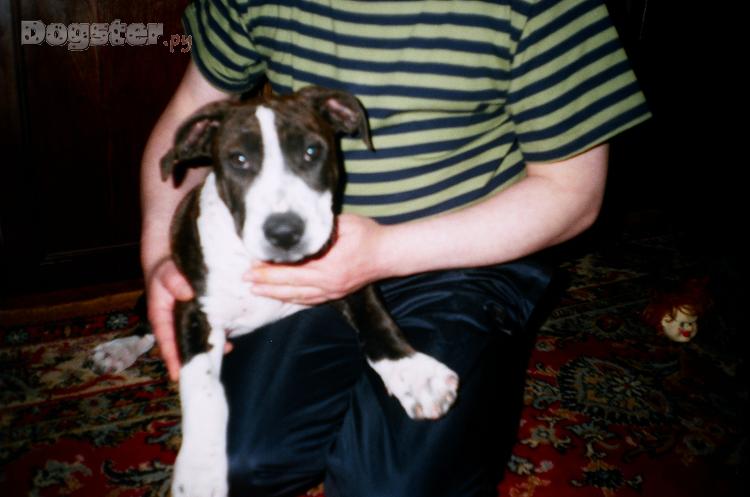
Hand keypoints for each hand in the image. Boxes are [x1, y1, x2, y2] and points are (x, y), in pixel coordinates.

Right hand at [146, 258, 234, 381]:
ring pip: (199, 338)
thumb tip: (187, 293)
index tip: (177, 375)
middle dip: (196, 357)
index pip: (166, 341)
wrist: (173, 263)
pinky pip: (209, 327)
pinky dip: (219, 332)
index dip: (172, 358)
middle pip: (184, 345)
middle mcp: (175, 324)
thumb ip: (175, 282)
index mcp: (162, 318)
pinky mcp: (201, 315)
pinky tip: (231, 334)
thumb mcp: (167, 274)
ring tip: (226, 348)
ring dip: (211, 345)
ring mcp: (189, 321)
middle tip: (208, 368)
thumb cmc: (165, 271)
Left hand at [246, 214, 386, 304]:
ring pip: (298, 297)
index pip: (291, 271)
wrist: (389, 254)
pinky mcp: (337, 294)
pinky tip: (282, 297)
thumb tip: (296, 228)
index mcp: (328, 266)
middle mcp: (328, 283)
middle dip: (266, 284)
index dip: (270, 271)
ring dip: (276, 294)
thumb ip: (320, 229)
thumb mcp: (343, 224)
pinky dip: (293, 299)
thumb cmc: (368, 235)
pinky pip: (310, 300)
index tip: (252, 266)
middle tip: (246, 281)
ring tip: (257, 291)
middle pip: (290, 287)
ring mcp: (333, 291)